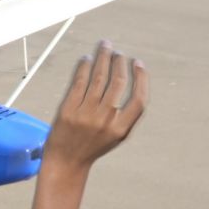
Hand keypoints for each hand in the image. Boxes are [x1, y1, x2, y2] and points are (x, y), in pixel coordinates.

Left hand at [44, 42, 148, 171]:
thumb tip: (135, 79)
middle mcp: (104, 120)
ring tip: (105, 47)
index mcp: (120, 129)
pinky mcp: (67, 110)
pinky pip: (79, 82)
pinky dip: (84, 67)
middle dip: (119, 63)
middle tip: (118, 53)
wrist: (66, 162)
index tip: (138, 63)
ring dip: (103, 58)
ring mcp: (85, 115)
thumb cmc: (92, 146)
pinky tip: (87, 59)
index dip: (142, 78)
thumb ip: (127, 114)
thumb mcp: (116, 136)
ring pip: (98, 78)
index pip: (139, 99)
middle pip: (117, 83)